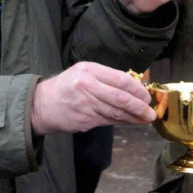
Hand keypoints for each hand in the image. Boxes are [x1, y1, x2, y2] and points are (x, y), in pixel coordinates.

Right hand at [30, 61, 155, 134]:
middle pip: (121, 98)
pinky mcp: (84, 120)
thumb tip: (132, 87)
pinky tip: (130, 122)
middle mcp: (88, 86)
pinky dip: (122, 121)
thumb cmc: (66, 86)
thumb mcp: (83, 72)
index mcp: (90, 70)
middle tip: (150, 111)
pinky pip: (108, 121)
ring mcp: (86, 105)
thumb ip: (105, 78)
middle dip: (139, 106)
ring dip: (134, 117)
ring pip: (116, 112)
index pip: (121, 79)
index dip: (137, 89)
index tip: (146, 95)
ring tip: (145, 118)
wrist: (41, 104)